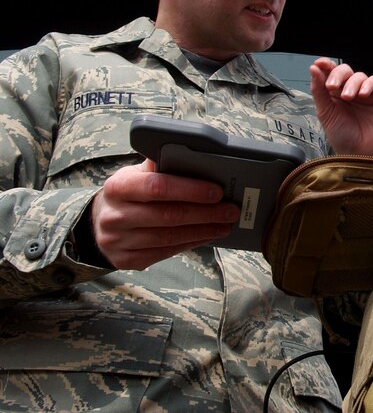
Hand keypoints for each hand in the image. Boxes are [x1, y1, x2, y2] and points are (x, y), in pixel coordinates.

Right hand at [90, 160, 239, 269]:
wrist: (97, 223)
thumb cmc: (128, 193)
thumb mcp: (136, 174)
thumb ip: (159, 165)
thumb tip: (193, 156)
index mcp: (118, 187)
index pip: (158, 187)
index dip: (191, 190)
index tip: (217, 191)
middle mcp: (115, 215)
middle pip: (169, 215)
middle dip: (206, 213)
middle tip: (231, 210)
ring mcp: (119, 241)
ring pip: (170, 237)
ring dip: (203, 231)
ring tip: (225, 224)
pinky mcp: (127, 260)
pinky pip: (166, 252)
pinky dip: (191, 243)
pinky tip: (207, 235)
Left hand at [309, 57, 372, 155]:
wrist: (359, 153)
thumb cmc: (343, 137)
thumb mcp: (326, 113)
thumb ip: (319, 90)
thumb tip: (314, 69)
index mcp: (335, 93)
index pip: (330, 73)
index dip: (326, 66)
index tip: (319, 64)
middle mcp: (350, 90)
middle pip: (345, 70)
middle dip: (338, 75)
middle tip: (332, 86)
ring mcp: (366, 93)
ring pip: (359, 75)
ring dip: (352, 83)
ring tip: (348, 97)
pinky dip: (368, 85)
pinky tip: (362, 94)